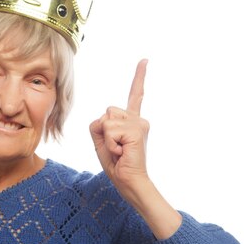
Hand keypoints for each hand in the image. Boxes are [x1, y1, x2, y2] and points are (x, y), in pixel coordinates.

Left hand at [89, 59, 149, 197]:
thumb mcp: (101, 142)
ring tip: (119, 151)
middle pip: (107, 111)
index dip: (139, 77)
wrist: (130, 183)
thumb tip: (104, 118)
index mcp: (132, 121)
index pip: (135, 95)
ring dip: (107, 139)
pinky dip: (110, 144)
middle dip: (103, 130)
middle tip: (116, 148)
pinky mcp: (137, 131)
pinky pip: (109, 130)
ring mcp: (140, 124)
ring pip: (106, 121)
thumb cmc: (117, 165)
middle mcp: (139, 120)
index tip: (145, 60)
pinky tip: (122, 153)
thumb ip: (98, 125)